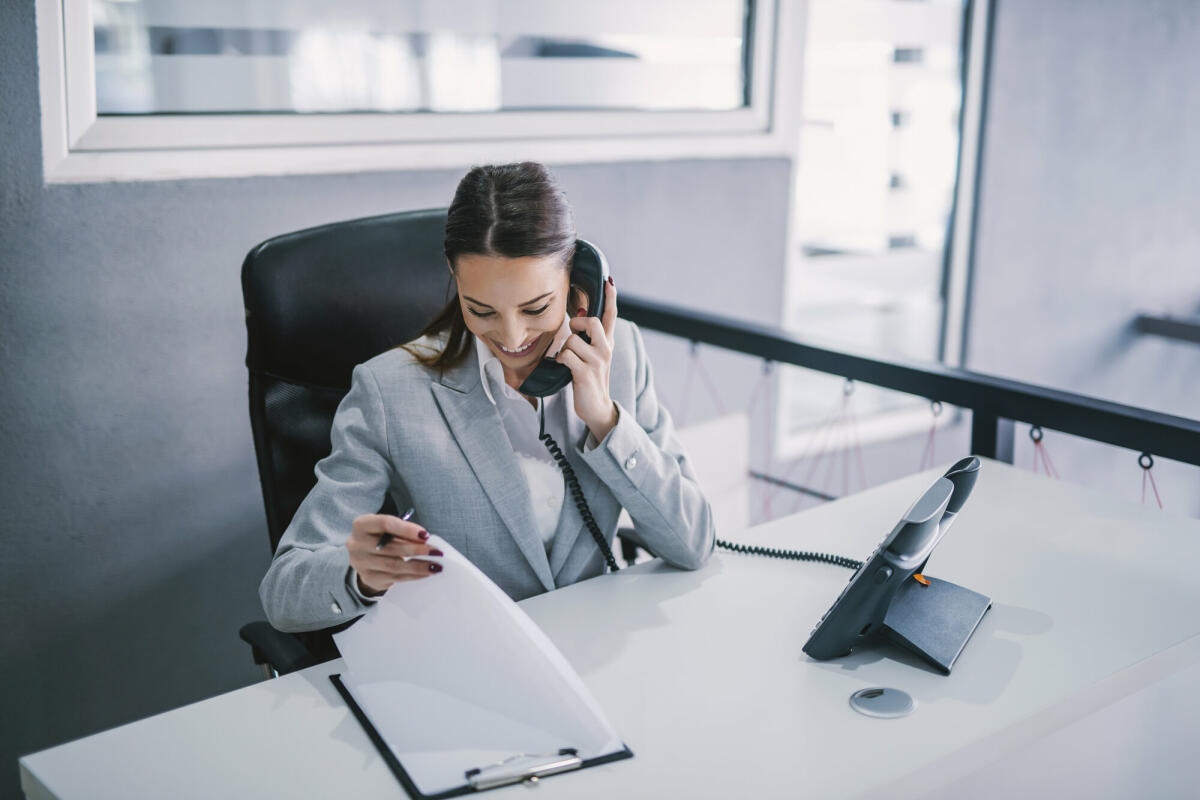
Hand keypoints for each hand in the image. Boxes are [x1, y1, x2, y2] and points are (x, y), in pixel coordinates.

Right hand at [346, 513, 442, 595]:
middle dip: (417, 550)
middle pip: (391, 548)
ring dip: (418, 566)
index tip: (426, 535)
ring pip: (394, 566)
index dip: (407, 529)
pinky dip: (413, 576)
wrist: (363, 555)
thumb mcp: (387, 528)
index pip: (385, 524)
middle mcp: (356, 544)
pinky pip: (395, 578)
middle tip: (437, 552)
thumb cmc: (381, 537)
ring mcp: (360, 563)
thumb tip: (426, 540)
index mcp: (361, 525)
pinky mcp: (368, 578)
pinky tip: (425, 573)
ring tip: (435, 566)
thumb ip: (403, 531)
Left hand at [556, 276, 618, 440]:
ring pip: (572, 340)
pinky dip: (560, 360)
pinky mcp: (585, 373)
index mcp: (608, 342)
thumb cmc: (590, 377)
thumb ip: (588, 336)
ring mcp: (597, 361)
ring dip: (564, 349)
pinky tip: (564, 367)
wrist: (597, 407)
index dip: (610, 297)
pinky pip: (565, 356)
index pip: (611, 315)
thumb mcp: (593, 354)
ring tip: (569, 360)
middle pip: (590, 321)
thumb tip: (578, 315)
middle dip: (576, 325)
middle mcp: (606, 349)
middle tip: (573, 335)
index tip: (609, 280)